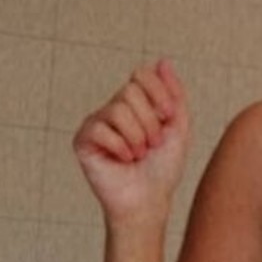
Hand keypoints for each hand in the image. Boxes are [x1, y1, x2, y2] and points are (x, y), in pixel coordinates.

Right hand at [73, 59, 190, 224]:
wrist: (149, 200)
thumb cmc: (163, 168)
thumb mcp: (178, 127)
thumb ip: (174, 94)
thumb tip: (162, 61)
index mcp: (136, 103)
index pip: (141, 75)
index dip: (158, 93)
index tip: (168, 117)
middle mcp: (114, 108)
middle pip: (131, 91)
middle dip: (150, 123)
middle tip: (152, 145)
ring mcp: (96, 123)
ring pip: (118, 110)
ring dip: (137, 137)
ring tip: (138, 154)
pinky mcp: (83, 140)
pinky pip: (100, 128)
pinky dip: (120, 147)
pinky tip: (123, 160)